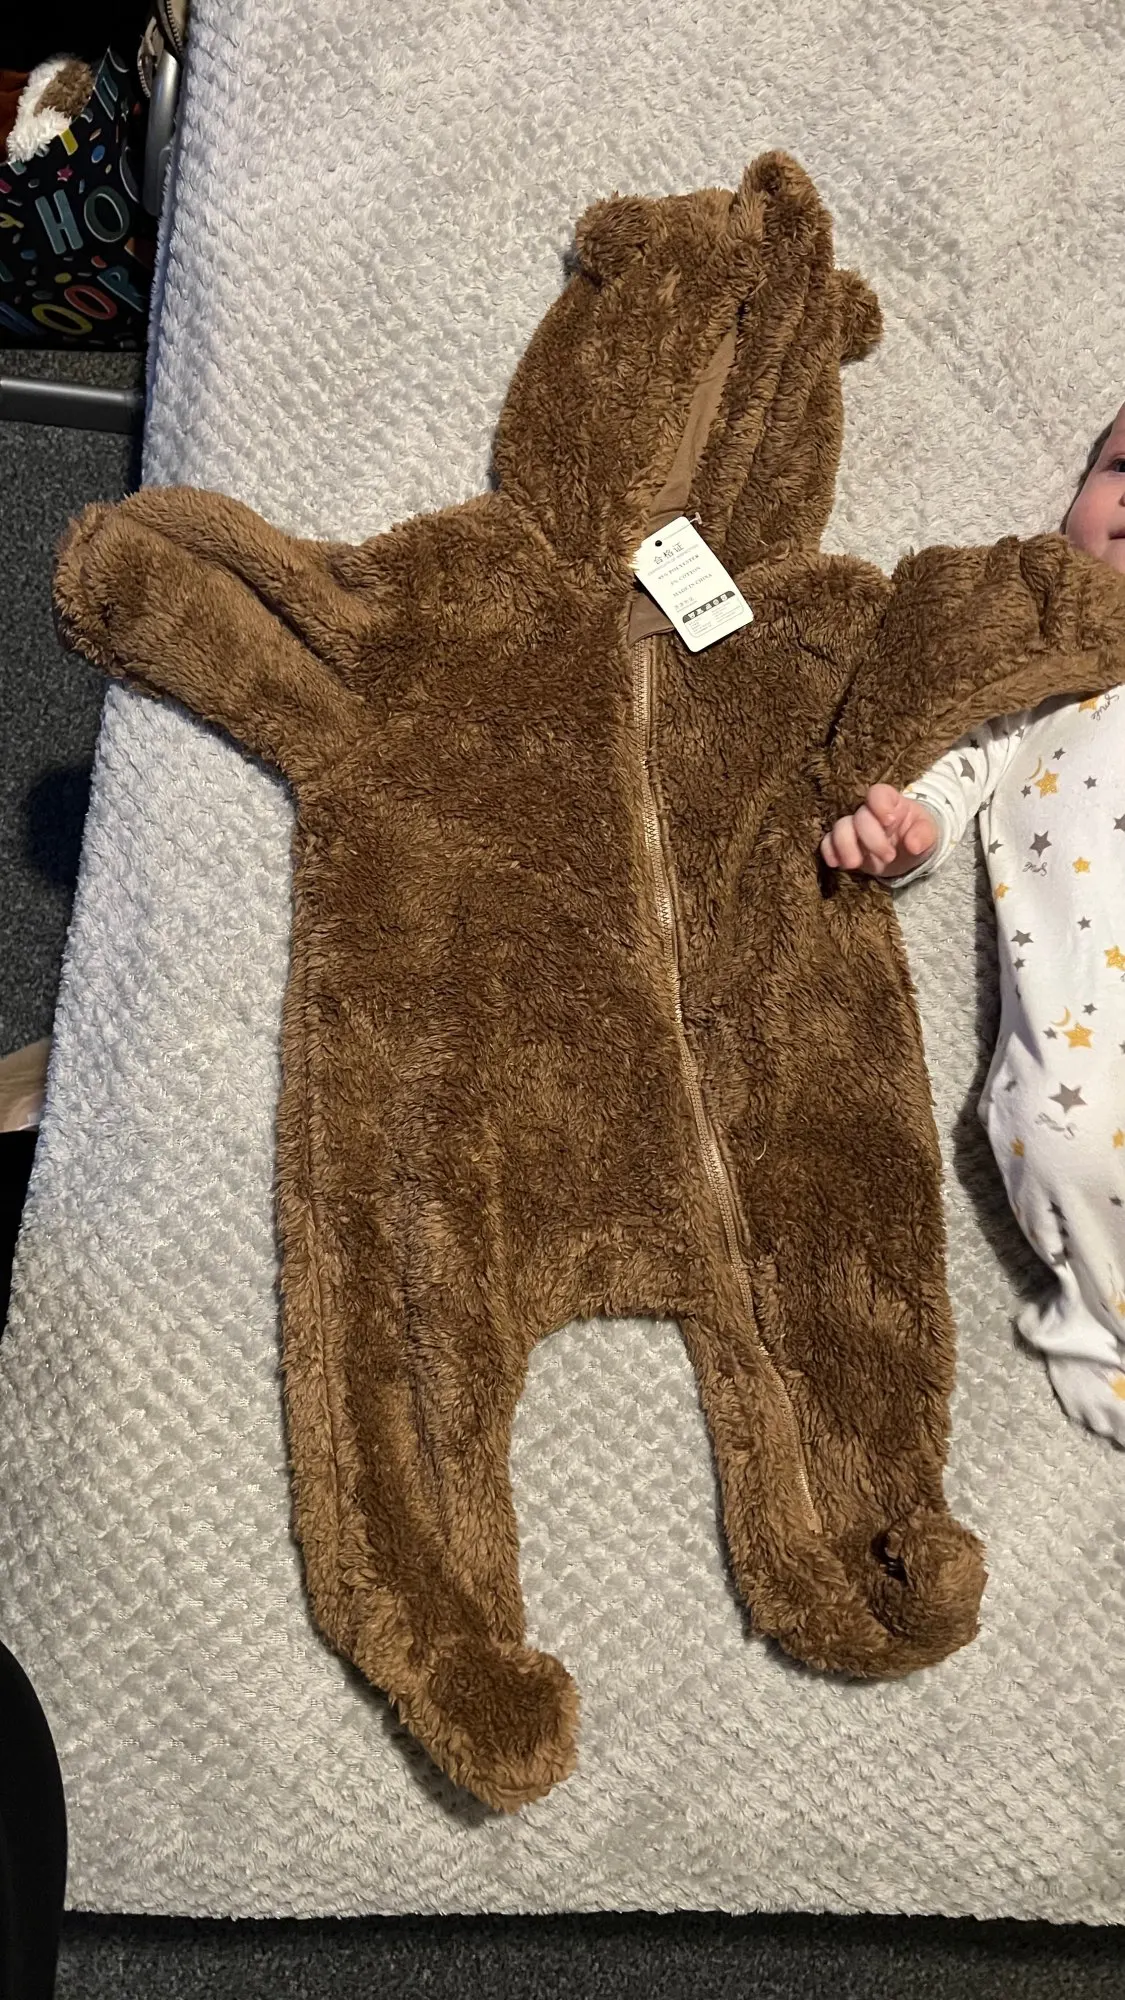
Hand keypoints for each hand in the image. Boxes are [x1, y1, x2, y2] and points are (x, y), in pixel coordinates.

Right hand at [820, 783, 938, 877]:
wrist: (906, 854)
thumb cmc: (917, 836)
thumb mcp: (929, 834)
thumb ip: (924, 835)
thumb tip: (913, 845)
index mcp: (890, 802)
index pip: (878, 793)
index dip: (880, 806)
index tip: (890, 823)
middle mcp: (868, 812)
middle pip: (859, 816)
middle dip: (871, 838)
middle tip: (889, 856)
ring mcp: (853, 828)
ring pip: (839, 828)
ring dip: (845, 846)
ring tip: (855, 864)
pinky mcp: (843, 844)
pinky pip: (827, 843)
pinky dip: (829, 852)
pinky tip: (837, 864)